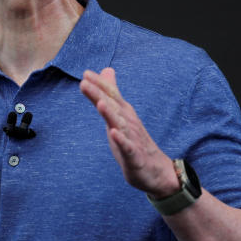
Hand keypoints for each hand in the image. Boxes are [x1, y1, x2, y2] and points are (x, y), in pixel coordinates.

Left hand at [79, 68, 178, 198]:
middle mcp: (128, 122)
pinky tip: (114, 133)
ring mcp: (132, 139)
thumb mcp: (120, 114)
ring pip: (119, 124)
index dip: (99, 85)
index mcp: (123, 113)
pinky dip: (121, 140)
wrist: (156, 170)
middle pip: (112, 106)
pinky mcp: (135, 156)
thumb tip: (106, 70)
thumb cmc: (134, 140)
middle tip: (84, 81)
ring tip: (100, 103)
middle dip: (99, 94)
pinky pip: (128, 148)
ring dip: (109, 114)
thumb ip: (111, 93)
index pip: (111, 95)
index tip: (85, 73)